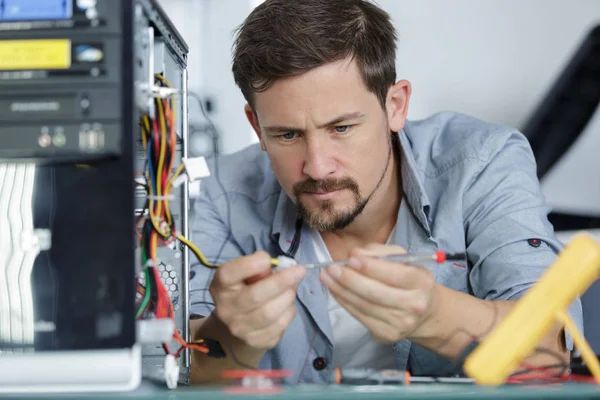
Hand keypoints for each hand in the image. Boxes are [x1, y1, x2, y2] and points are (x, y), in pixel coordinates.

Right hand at [209, 251, 305, 349]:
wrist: (238, 325)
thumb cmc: (245, 289)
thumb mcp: (245, 274)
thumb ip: (258, 267)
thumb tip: (279, 266)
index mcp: (221, 286)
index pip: (228, 274)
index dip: (249, 266)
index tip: (268, 260)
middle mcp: (226, 309)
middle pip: (255, 296)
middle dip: (281, 282)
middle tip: (300, 271)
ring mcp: (239, 329)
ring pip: (270, 313)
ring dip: (287, 297)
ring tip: (292, 289)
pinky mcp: (255, 341)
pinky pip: (279, 326)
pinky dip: (288, 312)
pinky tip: (287, 306)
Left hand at [319, 244, 438, 342]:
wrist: (424, 314)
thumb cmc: (409, 279)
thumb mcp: (403, 259)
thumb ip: (381, 252)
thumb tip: (356, 254)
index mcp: (422, 282)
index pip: (395, 275)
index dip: (371, 267)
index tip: (351, 258)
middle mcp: (414, 305)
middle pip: (376, 293)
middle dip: (350, 280)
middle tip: (331, 268)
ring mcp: (400, 323)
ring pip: (364, 305)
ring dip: (341, 290)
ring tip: (326, 277)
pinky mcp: (387, 335)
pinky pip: (360, 316)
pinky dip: (344, 302)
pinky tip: (334, 290)